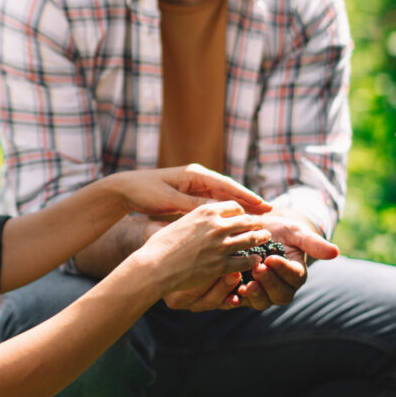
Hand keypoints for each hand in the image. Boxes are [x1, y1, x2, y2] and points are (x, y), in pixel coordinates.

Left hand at [112, 164, 270, 217]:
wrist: (125, 190)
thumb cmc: (145, 192)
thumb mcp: (170, 200)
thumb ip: (193, 205)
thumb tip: (217, 212)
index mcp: (194, 175)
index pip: (226, 185)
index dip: (246, 196)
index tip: (263, 204)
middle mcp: (197, 178)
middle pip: (229, 191)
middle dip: (249, 201)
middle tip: (270, 212)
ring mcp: (194, 187)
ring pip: (223, 198)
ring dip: (240, 207)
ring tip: (259, 218)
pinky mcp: (189, 196)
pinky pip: (213, 203)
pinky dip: (225, 211)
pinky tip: (237, 221)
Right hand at [137, 201, 271, 296]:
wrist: (156, 265)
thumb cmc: (161, 244)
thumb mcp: (180, 222)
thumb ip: (196, 219)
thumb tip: (201, 219)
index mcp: (205, 211)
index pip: (234, 206)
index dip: (242, 212)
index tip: (244, 217)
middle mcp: (217, 225)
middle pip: (248, 220)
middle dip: (257, 223)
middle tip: (262, 227)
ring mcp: (221, 246)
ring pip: (252, 239)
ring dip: (261, 238)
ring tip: (265, 239)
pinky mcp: (222, 265)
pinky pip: (247, 260)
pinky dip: (254, 260)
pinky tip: (256, 260)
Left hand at [235, 207, 339, 310]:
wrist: (256, 232)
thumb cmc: (280, 229)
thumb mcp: (295, 232)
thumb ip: (312, 243)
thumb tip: (335, 252)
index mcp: (296, 274)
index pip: (294, 277)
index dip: (283, 270)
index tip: (272, 258)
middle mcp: (281, 287)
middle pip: (279, 294)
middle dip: (269, 283)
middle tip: (257, 269)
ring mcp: (262, 292)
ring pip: (261, 301)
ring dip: (253, 295)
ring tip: (243, 284)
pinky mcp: (244, 293)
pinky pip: (241, 302)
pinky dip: (235, 301)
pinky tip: (229, 295)